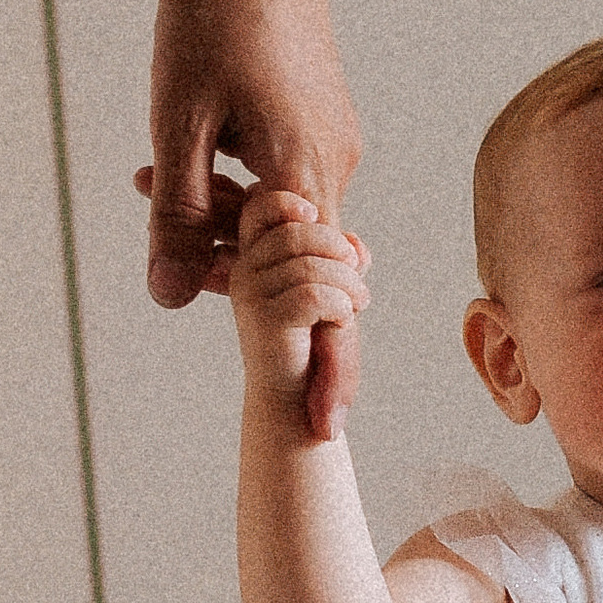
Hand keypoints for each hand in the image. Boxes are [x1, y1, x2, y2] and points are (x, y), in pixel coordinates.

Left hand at [137, 0, 364, 436]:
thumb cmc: (209, 15)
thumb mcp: (176, 124)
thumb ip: (179, 219)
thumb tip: (174, 302)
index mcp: (309, 180)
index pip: (329, 305)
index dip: (327, 370)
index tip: (322, 429)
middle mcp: (337, 166)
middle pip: (309, 271)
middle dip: (258, 295)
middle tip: (189, 267)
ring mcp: (336, 138)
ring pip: (291, 221)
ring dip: (234, 229)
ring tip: (157, 179)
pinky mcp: (322, 114)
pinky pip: (290, 180)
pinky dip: (247, 190)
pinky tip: (193, 151)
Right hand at [229, 188, 370, 414]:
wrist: (295, 400)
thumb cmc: (313, 342)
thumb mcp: (329, 290)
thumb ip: (340, 260)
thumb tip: (356, 245)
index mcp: (255, 257)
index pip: (260, 207)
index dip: (288, 201)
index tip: (315, 214)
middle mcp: (245, 271)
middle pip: (298, 233)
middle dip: (339, 254)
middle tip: (357, 284)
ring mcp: (250, 295)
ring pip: (311, 266)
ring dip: (348, 286)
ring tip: (356, 307)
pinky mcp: (265, 321)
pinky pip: (314, 295)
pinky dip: (340, 307)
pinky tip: (342, 322)